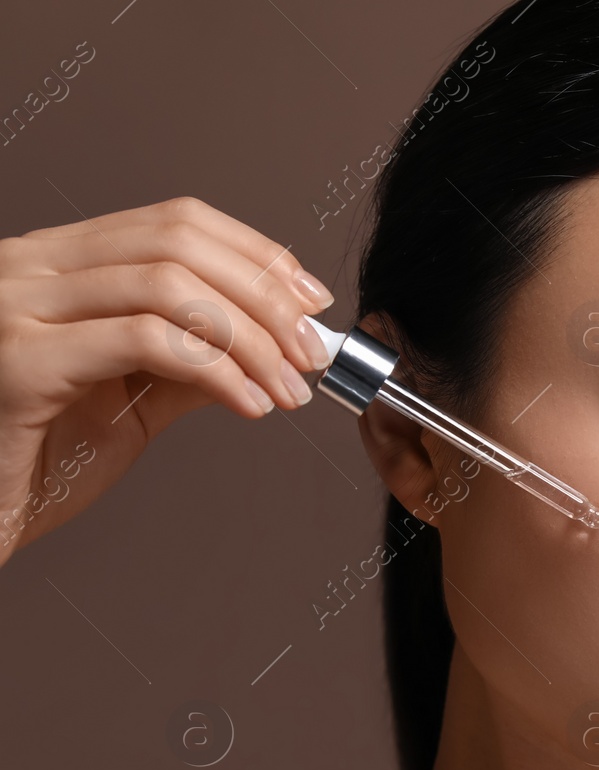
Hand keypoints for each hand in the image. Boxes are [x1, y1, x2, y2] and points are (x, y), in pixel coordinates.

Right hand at [0, 195, 336, 566]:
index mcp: (56, 264)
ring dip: (252, 339)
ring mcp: (17, 308)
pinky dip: (216, 370)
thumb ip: (191, 362)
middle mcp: (28, 268)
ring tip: (287, 387)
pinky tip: (248, 403)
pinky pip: (146, 341)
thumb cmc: (40, 460)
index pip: (174, 222)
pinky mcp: (21, 361)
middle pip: (178, 243)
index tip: (311, 301)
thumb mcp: (132, 399)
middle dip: (265, 298)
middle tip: (310, 352)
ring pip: (168, 286)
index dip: (256, 255)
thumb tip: (271, 343)